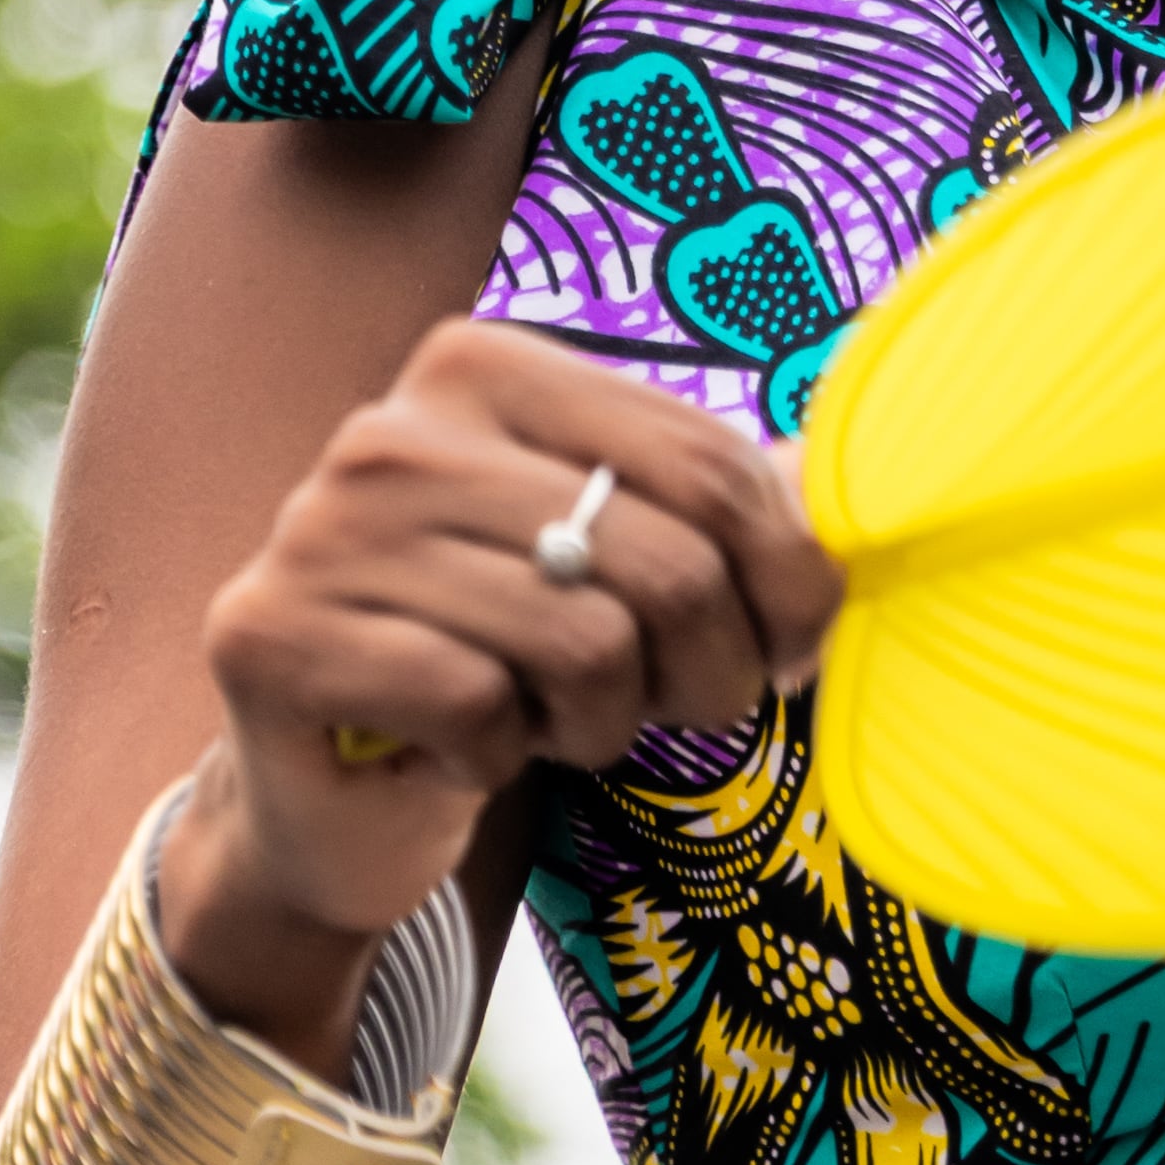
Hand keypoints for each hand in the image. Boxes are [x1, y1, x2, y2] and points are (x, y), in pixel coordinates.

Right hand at [178, 326, 836, 1058]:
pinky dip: (498, 756)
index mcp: (485, 368)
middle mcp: (391, 431)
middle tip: (668, 708)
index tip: (790, 648)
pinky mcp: (270, 636)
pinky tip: (459, 748)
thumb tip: (895, 458)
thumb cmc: (507, 656)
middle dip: (704, 672)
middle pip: (663, 561)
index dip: (790, 578)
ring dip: (600, 722)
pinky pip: (474, 709)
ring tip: (553, 720)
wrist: (337, 796)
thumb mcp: (625, 553)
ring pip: (579, 643)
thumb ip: (732, 496)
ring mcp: (317, 528)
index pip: (709, 462)